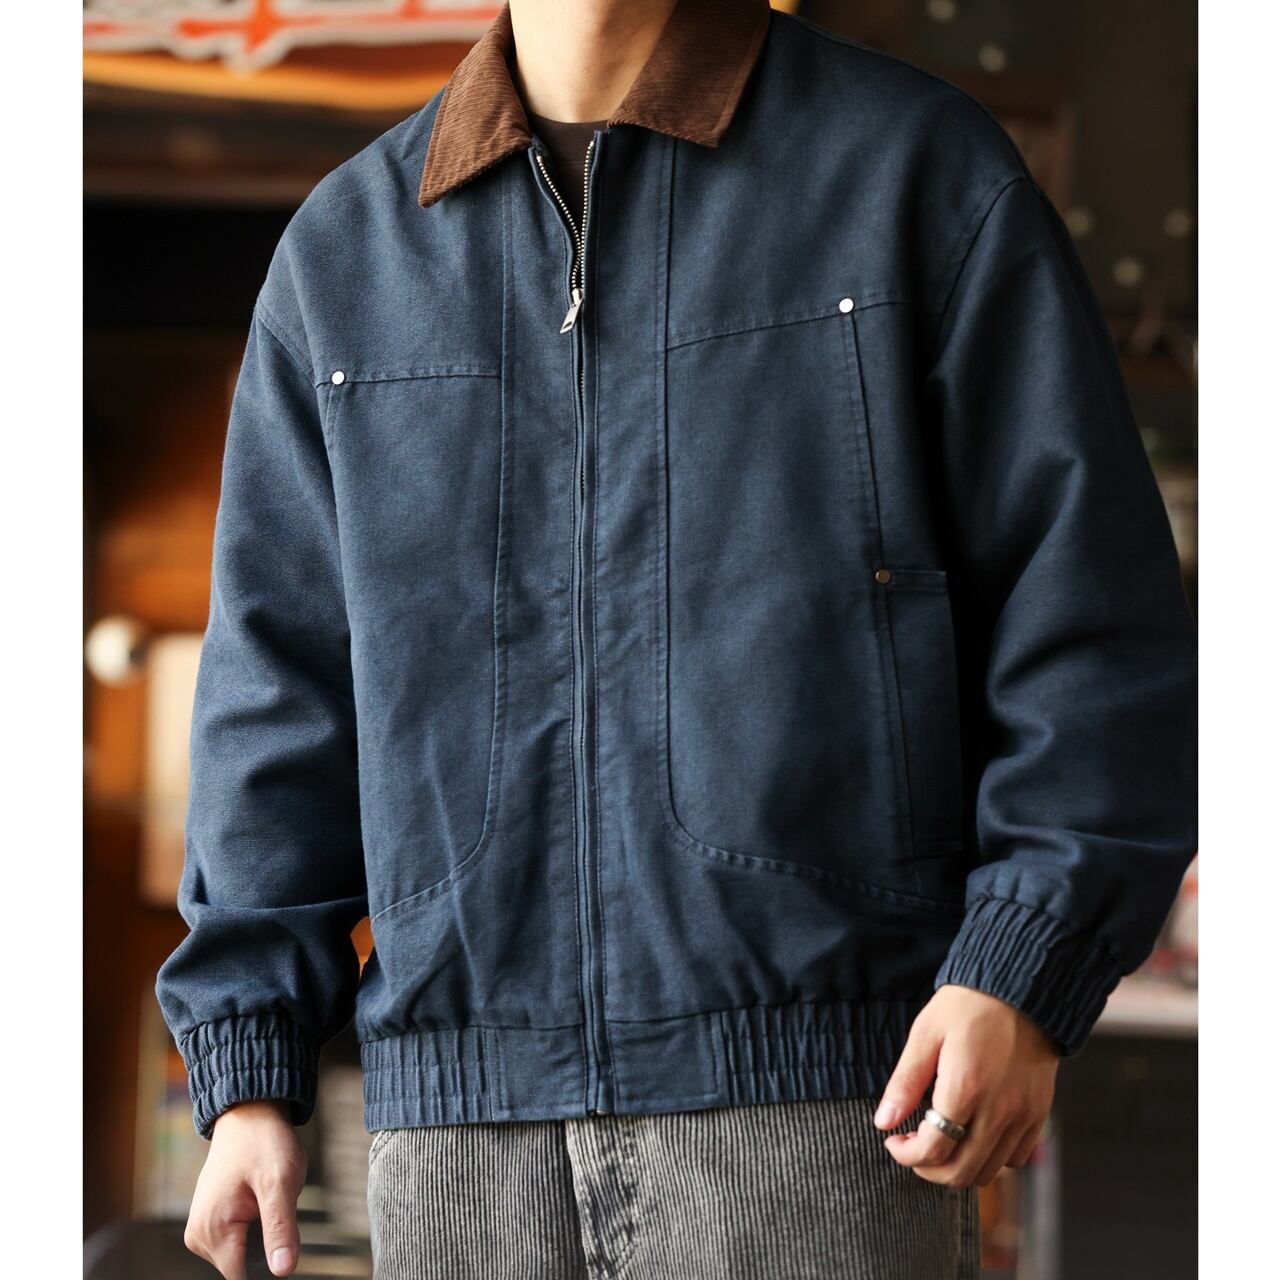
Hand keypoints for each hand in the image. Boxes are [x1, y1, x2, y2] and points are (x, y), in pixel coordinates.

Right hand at [184, 1099, 306, 1278]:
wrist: (249, 1111)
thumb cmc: (263, 1141)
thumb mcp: (280, 1182)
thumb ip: (280, 1228)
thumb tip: (283, 1270)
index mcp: (212, 1230)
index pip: (240, 1277)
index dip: (268, 1266)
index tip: (280, 1241)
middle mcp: (199, 1233)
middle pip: (242, 1263)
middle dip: (265, 1241)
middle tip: (275, 1205)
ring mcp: (202, 1226)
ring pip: (241, 1250)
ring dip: (261, 1230)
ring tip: (267, 1197)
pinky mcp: (211, 1218)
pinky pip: (237, 1235)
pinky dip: (254, 1222)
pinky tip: (259, 1198)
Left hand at [874, 984, 1058, 1187]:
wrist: (1021, 989)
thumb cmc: (968, 1006)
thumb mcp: (926, 1034)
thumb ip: (905, 1082)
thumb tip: (883, 1122)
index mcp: (965, 1088)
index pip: (933, 1149)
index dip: (906, 1155)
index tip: (893, 1141)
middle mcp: (998, 1110)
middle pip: (961, 1172)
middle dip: (928, 1169)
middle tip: (913, 1148)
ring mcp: (1023, 1115)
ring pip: (989, 1172)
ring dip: (959, 1167)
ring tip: (940, 1142)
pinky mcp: (1039, 1113)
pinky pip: (1017, 1158)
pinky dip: (992, 1159)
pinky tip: (973, 1135)